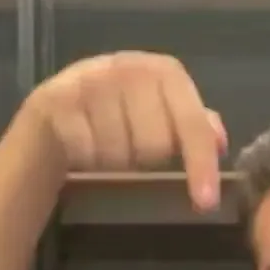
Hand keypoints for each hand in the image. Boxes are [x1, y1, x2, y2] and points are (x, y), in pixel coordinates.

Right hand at [27, 51, 227, 210]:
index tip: (206, 202)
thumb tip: (219, 141)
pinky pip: (86, 152)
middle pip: (156, 143)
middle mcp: (127, 67)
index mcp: (161, 71)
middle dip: (145, 161)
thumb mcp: (157, 118)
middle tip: (130, 153)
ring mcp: (89, 79)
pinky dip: (86, 161)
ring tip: (104, 151)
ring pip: (119, 152)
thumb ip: (192, 126)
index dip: (200, 162)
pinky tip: (81, 151)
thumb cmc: (114, 120)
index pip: (191, 121)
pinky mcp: (55, 98)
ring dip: (113, 164)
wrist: (49, 119)